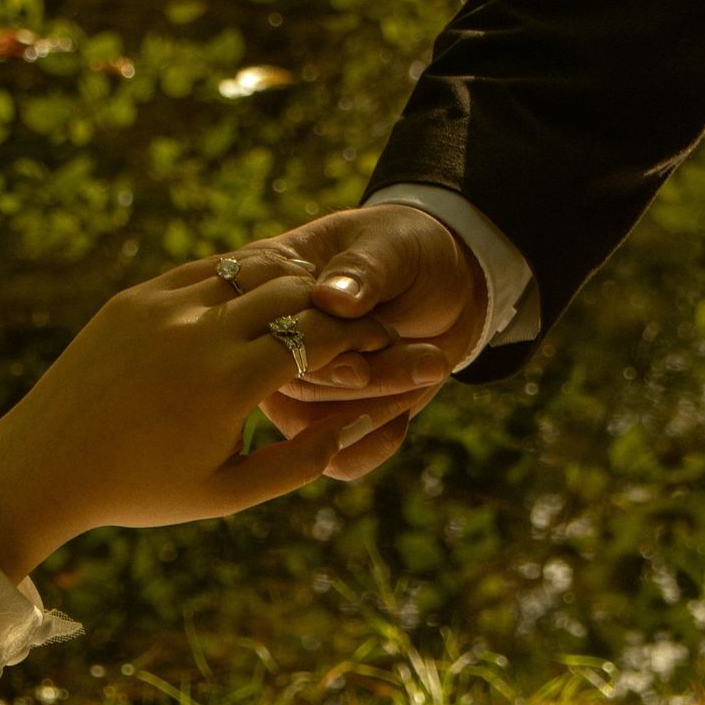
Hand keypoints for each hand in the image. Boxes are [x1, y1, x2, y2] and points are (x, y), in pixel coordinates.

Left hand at [0, 249, 395, 580]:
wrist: (45, 465)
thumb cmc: (141, 490)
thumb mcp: (229, 493)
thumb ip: (301, 462)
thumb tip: (356, 426)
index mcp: (229, 384)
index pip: (320, 337)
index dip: (360, 335)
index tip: (378, 342)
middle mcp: (200, 333)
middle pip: (294, 294)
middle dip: (333, 305)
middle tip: (355, 317)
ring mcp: (164, 307)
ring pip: (250, 272)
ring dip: (289, 283)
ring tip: (312, 305)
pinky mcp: (134, 297)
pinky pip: (205, 271)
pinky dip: (239, 278)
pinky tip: (256, 295)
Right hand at [234, 205, 486, 479]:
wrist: (443, 282)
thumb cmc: (404, 248)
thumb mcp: (389, 244)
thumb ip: (361, 270)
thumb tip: (331, 299)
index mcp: (261, 287)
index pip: (263, 328)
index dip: (315, 346)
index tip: (379, 339)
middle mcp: (265, 344)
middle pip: (290, 383)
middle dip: (364, 379)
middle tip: (429, 359)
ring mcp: (291, 387)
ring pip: (314, 429)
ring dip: (381, 405)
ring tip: (433, 363)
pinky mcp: (320, 423)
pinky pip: (336, 460)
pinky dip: (377, 444)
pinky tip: (406, 415)